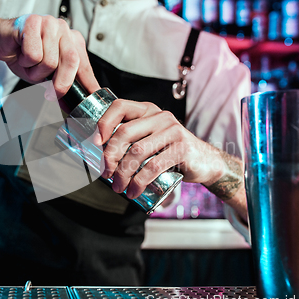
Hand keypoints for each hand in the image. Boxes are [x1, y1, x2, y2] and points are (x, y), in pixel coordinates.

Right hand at [0, 14, 99, 97]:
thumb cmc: (22, 54)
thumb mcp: (45, 73)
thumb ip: (59, 84)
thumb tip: (70, 104)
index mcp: (72, 40)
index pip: (84, 66)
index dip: (88, 84)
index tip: (90, 100)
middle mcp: (64, 29)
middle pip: (71, 61)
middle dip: (61, 83)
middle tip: (51, 94)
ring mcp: (49, 23)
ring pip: (50, 61)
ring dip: (35, 70)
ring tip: (28, 62)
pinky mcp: (33, 22)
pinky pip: (33, 54)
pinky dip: (25, 61)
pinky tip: (21, 53)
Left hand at [96, 99, 225, 198]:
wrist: (204, 161)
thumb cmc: (169, 151)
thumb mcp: (150, 139)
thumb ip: (130, 140)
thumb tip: (98, 157)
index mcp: (147, 110)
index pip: (119, 107)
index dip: (103, 123)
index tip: (94, 143)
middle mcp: (160, 116)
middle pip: (124, 132)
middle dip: (109, 156)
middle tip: (105, 174)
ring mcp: (173, 131)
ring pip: (137, 152)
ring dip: (122, 173)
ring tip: (118, 187)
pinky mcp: (182, 148)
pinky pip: (153, 166)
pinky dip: (139, 182)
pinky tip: (133, 191)